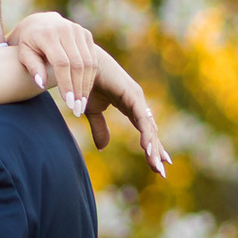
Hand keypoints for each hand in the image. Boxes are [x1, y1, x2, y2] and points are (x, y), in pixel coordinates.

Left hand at [8, 11, 98, 112]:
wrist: (39, 23)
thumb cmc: (28, 43)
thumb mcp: (24, 54)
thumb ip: (32, 67)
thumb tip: (40, 83)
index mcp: (48, 34)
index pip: (61, 63)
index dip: (66, 84)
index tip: (69, 103)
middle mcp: (65, 29)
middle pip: (78, 64)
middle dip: (78, 88)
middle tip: (77, 109)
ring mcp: (78, 31)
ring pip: (88, 62)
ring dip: (86, 85)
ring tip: (82, 104)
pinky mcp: (86, 34)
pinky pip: (92, 59)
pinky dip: (90, 77)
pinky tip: (85, 91)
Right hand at [85, 47, 171, 177]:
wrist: (75, 66)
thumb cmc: (83, 84)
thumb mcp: (92, 112)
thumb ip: (100, 129)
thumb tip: (103, 148)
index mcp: (130, 106)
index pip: (145, 130)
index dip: (151, 147)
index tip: (157, 165)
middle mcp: (136, 102)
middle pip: (150, 131)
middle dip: (156, 152)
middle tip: (162, 171)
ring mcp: (136, 98)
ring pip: (148, 127)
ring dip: (153, 148)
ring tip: (157, 165)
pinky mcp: (131, 94)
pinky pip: (141, 118)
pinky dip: (146, 134)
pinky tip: (148, 149)